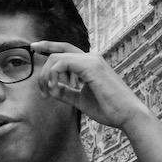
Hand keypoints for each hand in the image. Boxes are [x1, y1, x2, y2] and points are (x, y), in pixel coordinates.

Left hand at [30, 41, 150, 129]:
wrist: (127, 115)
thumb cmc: (108, 108)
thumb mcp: (80, 99)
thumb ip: (66, 92)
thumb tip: (51, 88)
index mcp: (89, 64)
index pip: (65, 49)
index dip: (49, 46)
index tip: (34, 48)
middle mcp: (90, 58)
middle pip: (58, 52)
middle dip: (43, 67)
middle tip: (42, 90)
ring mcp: (91, 60)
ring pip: (57, 57)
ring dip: (47, 76)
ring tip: (48, 93)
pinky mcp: (91, 66)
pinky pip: (63, 63)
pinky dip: (53, 75)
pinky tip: (53, 89)